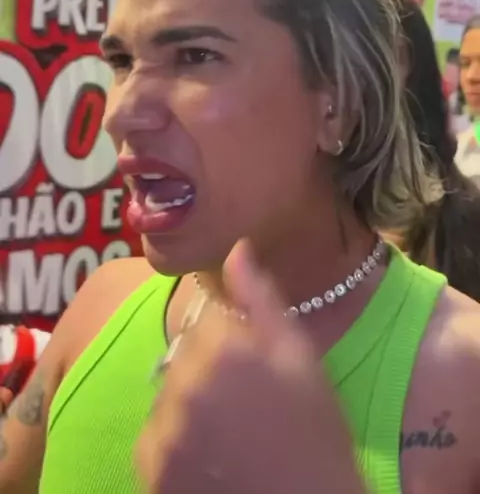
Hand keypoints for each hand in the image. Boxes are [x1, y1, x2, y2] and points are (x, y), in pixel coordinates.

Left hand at [136, 242, 366, 493]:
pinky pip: (153, 433)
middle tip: (246, 405)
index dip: (233, 343)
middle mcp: (188, 381)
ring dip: (189, 404)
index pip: (208, 321)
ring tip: (229, 433)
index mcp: (225, 347)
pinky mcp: (151, 465)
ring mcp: (166, 426)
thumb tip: (236, 247)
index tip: (256, 372)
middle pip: (185, 355)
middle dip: (208, 370)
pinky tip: (209, 456)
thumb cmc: (315, 434)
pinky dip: (173, 441)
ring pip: (169, 393)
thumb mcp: (300, 358)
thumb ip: (260, 299)